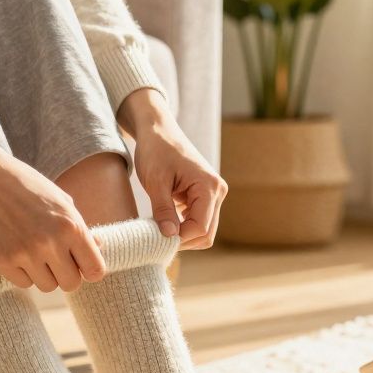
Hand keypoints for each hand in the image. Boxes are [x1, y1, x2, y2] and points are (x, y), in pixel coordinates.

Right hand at [0, 106, 104, 291]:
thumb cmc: (24, 184)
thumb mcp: (59, 199)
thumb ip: (80, 227)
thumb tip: (99, 249)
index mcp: (70, 225)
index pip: (95, 271)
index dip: (90, 269)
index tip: (82, 264)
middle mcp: (49, 242)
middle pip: (71, 284)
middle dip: (67, 274)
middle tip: (56, 259)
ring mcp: (23, 254)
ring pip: (47, 286)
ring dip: (44, 274)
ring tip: (34, 250)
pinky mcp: (0, 260)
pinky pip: (22, 283)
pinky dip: (22, 272)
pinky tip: (16, 249)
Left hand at [118, 90, 227, 249]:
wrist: (158, 131)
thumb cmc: (156, 151)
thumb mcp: (155, 181)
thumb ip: (163, 210)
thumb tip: (168, 237)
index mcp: (209, 186)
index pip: (200, 227)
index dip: (180, 238)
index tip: (156, 238)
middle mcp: (217, 192)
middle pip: (206, 234)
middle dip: (183, 240)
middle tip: (156, 238)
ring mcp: (213, 195)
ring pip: (203, 231)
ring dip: (183, 235)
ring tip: (159, 229)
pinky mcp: (205, 197)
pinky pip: (198, 222)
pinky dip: (183, 228)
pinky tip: (165, 223)